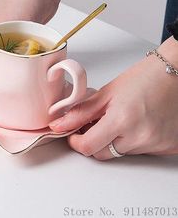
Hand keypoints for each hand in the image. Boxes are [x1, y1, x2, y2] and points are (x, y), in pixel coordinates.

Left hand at [50, 37, 177, 159]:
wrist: (177, 72)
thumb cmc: (145, 76)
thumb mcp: (107, 92)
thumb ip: (81, 112)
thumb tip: (59, 124)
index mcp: (123, 120)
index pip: (89, 147)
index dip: (76, 142)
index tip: (74, 135)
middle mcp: (141, 137)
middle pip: (104, 154)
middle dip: (94, 141)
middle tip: (97, 123)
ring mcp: (156, 144)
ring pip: (122, 153)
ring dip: (115, 140)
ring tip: (122, 117)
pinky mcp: (168, 147)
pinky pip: (141, 151)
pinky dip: (133, 140)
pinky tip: (138, 123)